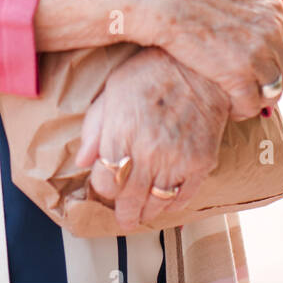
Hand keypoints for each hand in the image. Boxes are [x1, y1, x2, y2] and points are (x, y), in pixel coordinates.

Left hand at [75, 47, 229, 231]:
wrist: (198, 66)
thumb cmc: (151, 72)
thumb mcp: (112, 91)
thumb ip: (93, 128)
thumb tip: (81, 161)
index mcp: (121, 133)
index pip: (105, 183)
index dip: (102, 188)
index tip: (106, 185)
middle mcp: (148, 152)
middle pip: (129, 200)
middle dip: (124, 212)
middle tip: (124, 216)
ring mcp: (176, 160)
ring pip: (156, 204)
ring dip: (147, 211)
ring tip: (143, 211)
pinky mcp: (201, 163)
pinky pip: (184, 197)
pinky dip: (173, 204)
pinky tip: (166, 200)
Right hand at [129, 0, 282, 120]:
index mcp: (272, 6)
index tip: (267, 63)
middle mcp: (272, 31)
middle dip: (276, 79)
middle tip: (254, 84)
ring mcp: (257, 55)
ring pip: (275, 90)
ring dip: (261, 97)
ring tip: (242, 98)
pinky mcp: (237, 76)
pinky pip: (252, 104)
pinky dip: (243, 109)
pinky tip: (230, 108)